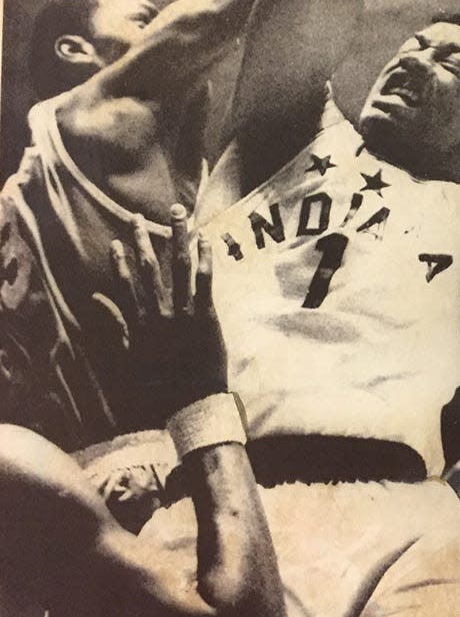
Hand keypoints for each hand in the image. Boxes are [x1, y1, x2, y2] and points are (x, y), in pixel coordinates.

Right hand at [91, 205, 226, 419]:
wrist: (191, 403)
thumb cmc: (160, 384)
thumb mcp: (129, 356)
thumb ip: (115, 325)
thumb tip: (95, 300)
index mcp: (139, 324)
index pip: (125, 285)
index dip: (119, 262)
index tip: (116, 242)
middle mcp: (159, 313)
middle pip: (148, 269)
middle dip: (144, 240)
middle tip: (138, 215)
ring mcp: (184, 313)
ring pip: (178, 267)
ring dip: (177, 237)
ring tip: (178, 213)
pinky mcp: (207, 316)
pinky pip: (205, 281)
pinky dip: (204, 258)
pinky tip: (205, 238)